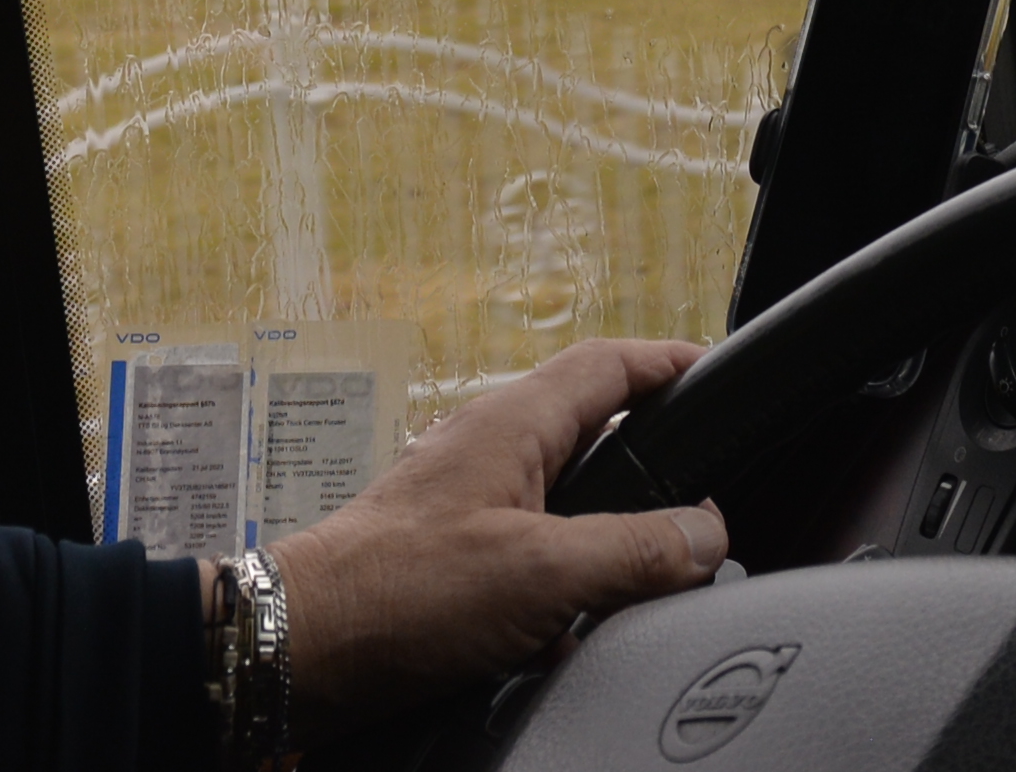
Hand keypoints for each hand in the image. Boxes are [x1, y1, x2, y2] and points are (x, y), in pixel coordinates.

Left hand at [263, 336, 728, 728]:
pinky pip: (533, 564)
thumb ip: (633, 550)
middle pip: (594, 434)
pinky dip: (563, 593)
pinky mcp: (451, 567)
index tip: (719, 374)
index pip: (608, 363)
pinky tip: (572, 636)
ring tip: (648, 579)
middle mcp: (490, 455)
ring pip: (566, 508)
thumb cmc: (394, 594)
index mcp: (511, 424)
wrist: (297, 652)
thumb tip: (706, 535)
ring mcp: (468, 510)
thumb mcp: (540, 570)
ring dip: (607, 543)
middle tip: (705, 490)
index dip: (669, 362)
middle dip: (651, 466)